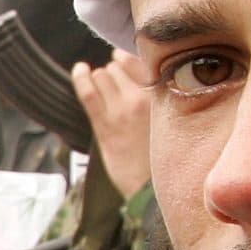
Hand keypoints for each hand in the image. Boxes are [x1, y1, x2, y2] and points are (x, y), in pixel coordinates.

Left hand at [73, 61, 152, 198]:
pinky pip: (88, 93)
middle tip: (116, 83)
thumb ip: (159, 95)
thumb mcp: (170, 119)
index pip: (143, 61)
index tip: (124, 60)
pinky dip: (81, 78)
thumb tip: (141, 67)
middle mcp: (144, 100)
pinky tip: (80, 71)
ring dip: (101, 77)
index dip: (130, 59)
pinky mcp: (104, 126)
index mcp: (164, 97)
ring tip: (104, 87)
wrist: (150, 190)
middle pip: (120, 67)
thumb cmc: (161, 154)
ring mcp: (122, 111)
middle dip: (115, 71)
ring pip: (104, 75)